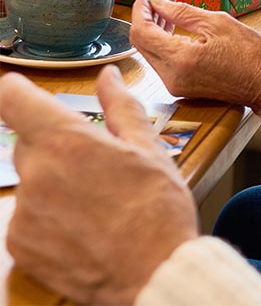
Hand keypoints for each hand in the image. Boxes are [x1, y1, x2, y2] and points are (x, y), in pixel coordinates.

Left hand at [0, 66, 197, 303]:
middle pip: (28, 142)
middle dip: (56, 145)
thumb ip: (121, 107)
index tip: (26, 93)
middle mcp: (35, 174)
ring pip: (31, 181)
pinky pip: (27, 216)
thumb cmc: (157, 208)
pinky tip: (83, 226)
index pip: (12, 98)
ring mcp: (23, 212)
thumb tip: (108, 77)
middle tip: (95, 164)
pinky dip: (48, 216)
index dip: (18, 91)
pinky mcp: (19, 244)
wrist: (154, 272)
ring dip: (54, 183)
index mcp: (66, 142)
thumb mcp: (148, 148)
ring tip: (96, 203)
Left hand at [130, 0, 260, 135]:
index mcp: (180, 59)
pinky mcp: (182, 88)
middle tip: (159, 0)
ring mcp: (175, 85)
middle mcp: (172, 77)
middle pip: (141, 43)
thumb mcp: (219, 23)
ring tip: (170, 12)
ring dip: (155, 31)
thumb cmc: (253, 57)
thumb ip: (183, 11)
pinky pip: (162, 62)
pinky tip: (177, 30)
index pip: (142, 32)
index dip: (140, 10)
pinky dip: (165, 44)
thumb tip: (159, 2)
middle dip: (146, 18)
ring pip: (150, 53)